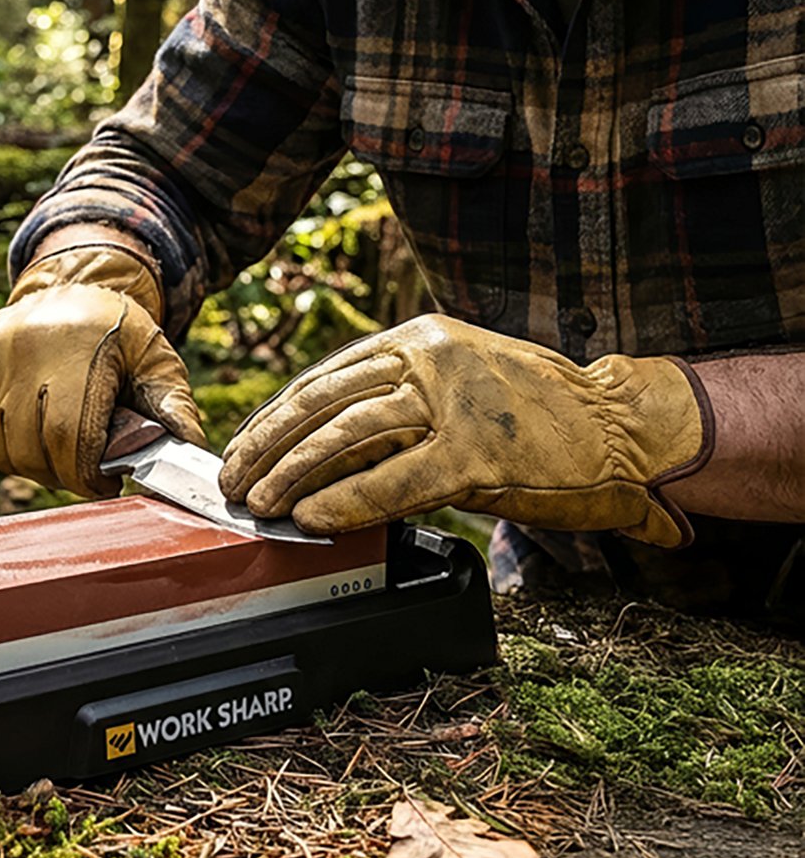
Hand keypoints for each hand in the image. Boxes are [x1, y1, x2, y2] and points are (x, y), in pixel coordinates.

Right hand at [0, 245, 205, 496]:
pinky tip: (26, 438)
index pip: (67, 435)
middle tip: (83, 473)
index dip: (85, 475)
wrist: (72, 284)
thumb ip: (174, 406)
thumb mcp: (156, 360)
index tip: (105, 484)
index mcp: (76, 348)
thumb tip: (189, 450)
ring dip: (30, 465)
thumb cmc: (119, 334)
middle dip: (61, 475)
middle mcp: (23, 347)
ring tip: (57, 453)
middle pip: (30, 448)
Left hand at [219, 314, 712, 546]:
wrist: (622, 427)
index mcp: (417, 339)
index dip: (274, 418)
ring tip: (262, 503)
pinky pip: (394, 478)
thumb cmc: (536, 418)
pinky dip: (347, 500)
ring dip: (293, 474)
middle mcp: (429, 357)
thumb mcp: (454, 390)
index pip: (323, 378)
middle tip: (235, 482)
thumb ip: (392, 406)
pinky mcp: (478, 451)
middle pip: (322, 402)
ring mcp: (454, 401)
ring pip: (346, 434)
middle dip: (268, 447)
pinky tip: (314, 518)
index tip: (242, 449)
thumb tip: (318, 451)